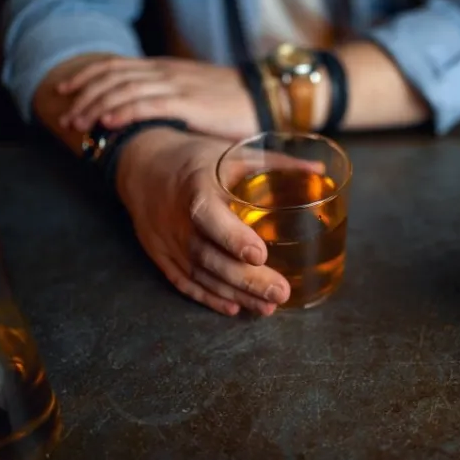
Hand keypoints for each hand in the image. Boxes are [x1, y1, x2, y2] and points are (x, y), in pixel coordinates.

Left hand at [57, 56, 258, 139]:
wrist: (266, 99)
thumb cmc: (232, 104)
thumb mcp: (194, 96)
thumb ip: (169, 101)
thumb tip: (146, 118)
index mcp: (166, 69)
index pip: (117, 67)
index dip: (87, 77)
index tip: (66, 92)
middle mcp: (166, 73)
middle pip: (113, 76)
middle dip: (83, 95)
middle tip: (65, 115)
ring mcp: (177, 86)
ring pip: (124, 89)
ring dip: (96, 106)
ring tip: (79, 124)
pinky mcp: (189, 104)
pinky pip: (148, 104)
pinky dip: (123, 110)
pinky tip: (108, 121)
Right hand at [116, 128, 319, 315]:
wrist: (140, 164)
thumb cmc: (192, 157)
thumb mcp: (230, 152)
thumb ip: (275, 163)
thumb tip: (319, 170)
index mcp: (195, 187)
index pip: (208, 215)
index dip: (232, 237)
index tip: (260, 255)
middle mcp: (176, 218)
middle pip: (209, 255)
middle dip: (245, 278)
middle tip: (280, 292)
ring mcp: (167, 240)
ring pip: (199, 274)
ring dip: (234, 293)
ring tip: (268, 307)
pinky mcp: (161, 255)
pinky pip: (183, 281)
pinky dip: (208, 297)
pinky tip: (234, 307)